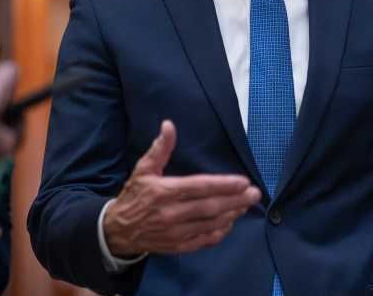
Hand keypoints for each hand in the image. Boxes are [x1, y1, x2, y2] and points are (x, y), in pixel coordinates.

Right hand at [103, 120, 260, 256]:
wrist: (118, 230)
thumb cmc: (135, 195)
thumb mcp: (143, 169)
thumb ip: (160, 148)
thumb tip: (169, 125)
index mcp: (163, 192)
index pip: (199, 187)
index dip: (223, 185)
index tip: (243, 182)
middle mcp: (170, 213)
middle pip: (210, 207)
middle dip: (235, 200)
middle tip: (255, 194)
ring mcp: (175, 232)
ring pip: (210, 224)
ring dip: (231, 214)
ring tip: (246, 205)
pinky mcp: (177, 246)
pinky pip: (204, 240)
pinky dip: (219, 232)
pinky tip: (230, 222)